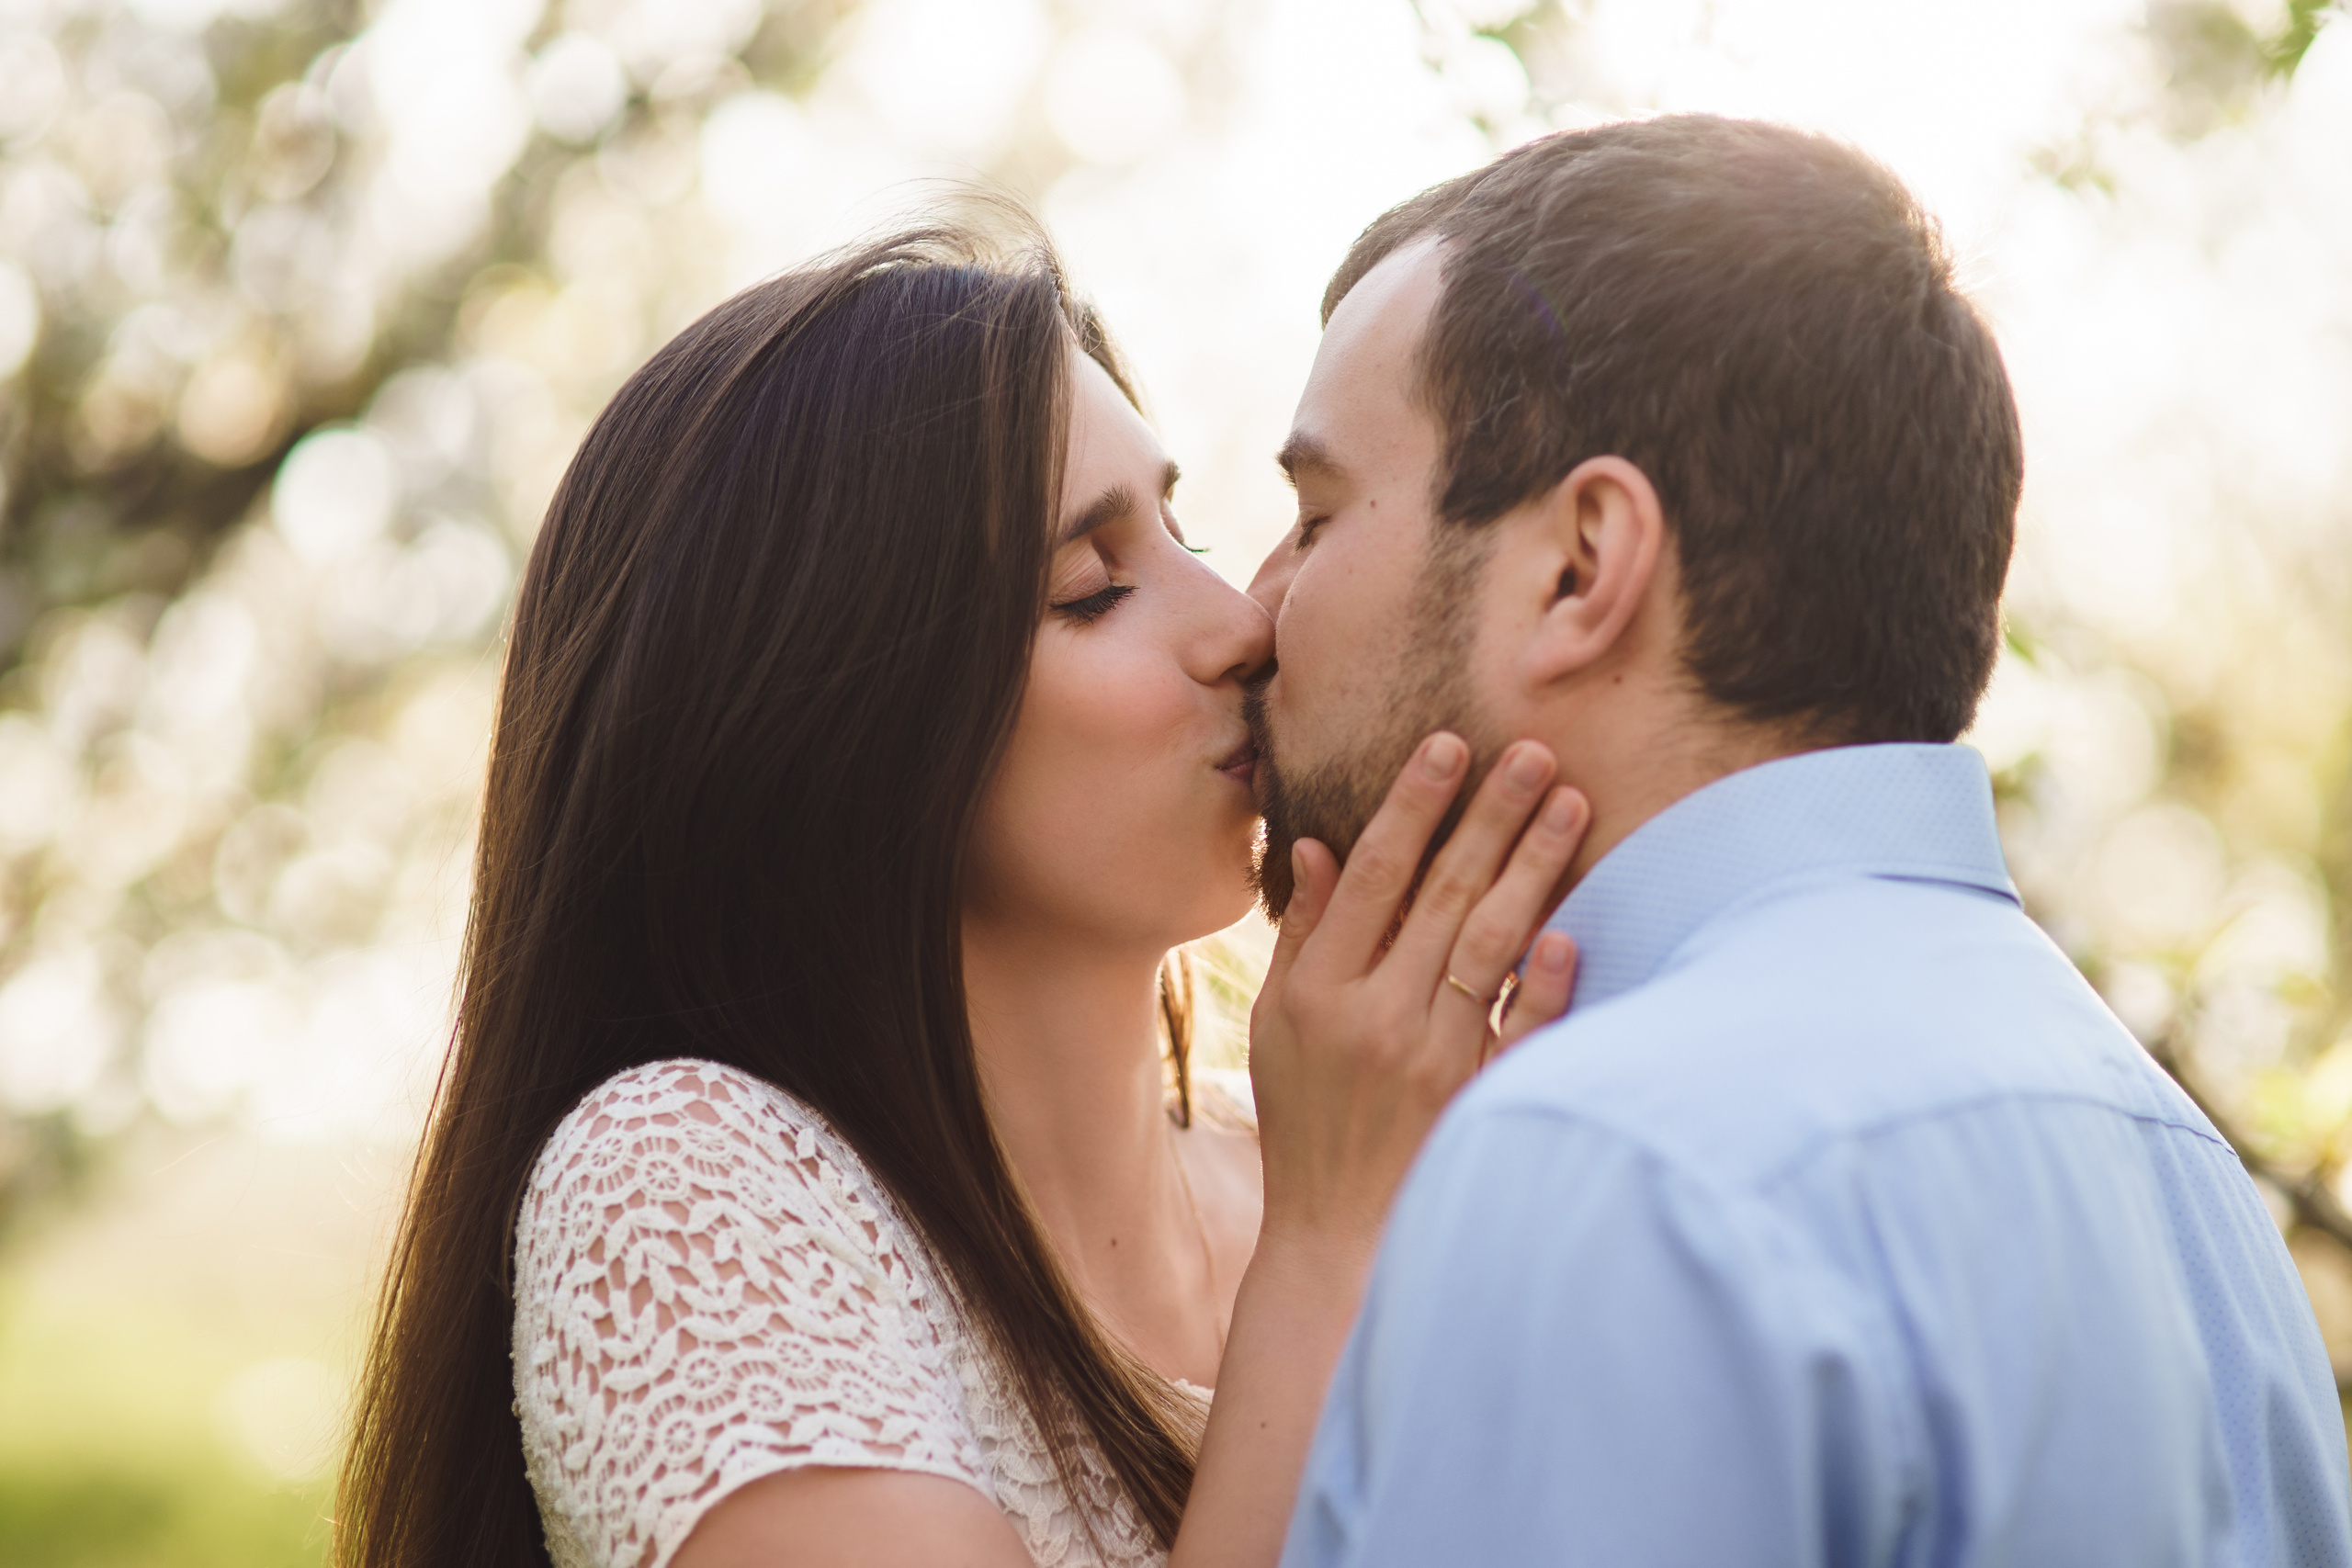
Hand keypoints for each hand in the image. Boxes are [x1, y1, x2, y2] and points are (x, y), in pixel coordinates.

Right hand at [1247, 732, 1586, 1255]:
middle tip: (1536, 753)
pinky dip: (1544, 985)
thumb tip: (1319, 843)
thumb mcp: (1278, 1024)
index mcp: (1321, 990)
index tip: (1450, 746)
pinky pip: (1518, 1032)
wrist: (1338, 1236)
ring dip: (1532, 869)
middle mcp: (1376, 1017)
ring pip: (1490, 945)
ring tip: (1570, 805)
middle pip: (1442, 896)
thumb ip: (1304, 934)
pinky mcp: (1475, 1099)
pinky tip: (1570, 931)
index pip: (1373, 876)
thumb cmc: (1307, 1118)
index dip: (1412, 807)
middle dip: (1490, 816)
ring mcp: (1431, 1060)